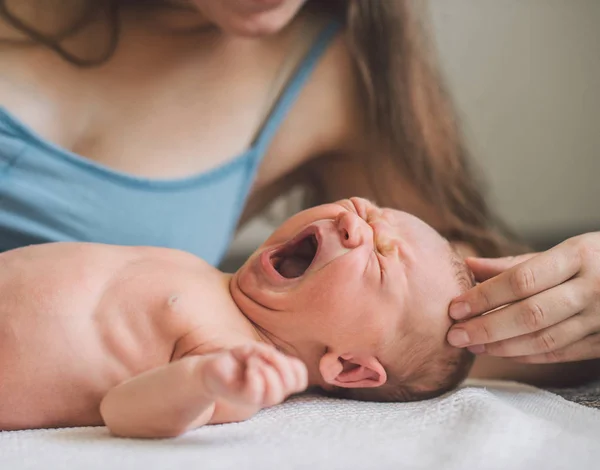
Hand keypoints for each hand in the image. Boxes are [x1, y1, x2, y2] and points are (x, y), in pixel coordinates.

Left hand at [202, 343, 307, 407]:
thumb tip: (274, 357)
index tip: (277, 357)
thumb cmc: (235, 360)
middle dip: (281, 365)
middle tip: (263, 356)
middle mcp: (269, 392)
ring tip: (253, 362)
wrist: (211, 368)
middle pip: (291, 385)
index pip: (300, 380)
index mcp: (277, 381)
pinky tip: (247, 366)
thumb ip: (268, 353)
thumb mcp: (255, 350)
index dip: (295, 368)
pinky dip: (254, 373)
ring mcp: (256, 398)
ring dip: (267, 370)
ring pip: (275, 394)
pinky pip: (256, 391)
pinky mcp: (241, 398)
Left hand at [446, 233, 599, 363]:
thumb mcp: (565, 251)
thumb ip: (516, 263)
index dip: (485, 296)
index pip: (522, 280)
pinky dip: (527, 356)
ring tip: (471, 345)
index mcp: (580, 255)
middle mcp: (594, 288)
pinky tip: (501, 353)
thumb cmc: (598, 259)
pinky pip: (562, 353)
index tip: (454, 306)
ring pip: (545, 339)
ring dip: (502, 346)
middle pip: (530, 314)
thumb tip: (468, 265)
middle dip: (486, 327)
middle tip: (454, 335)